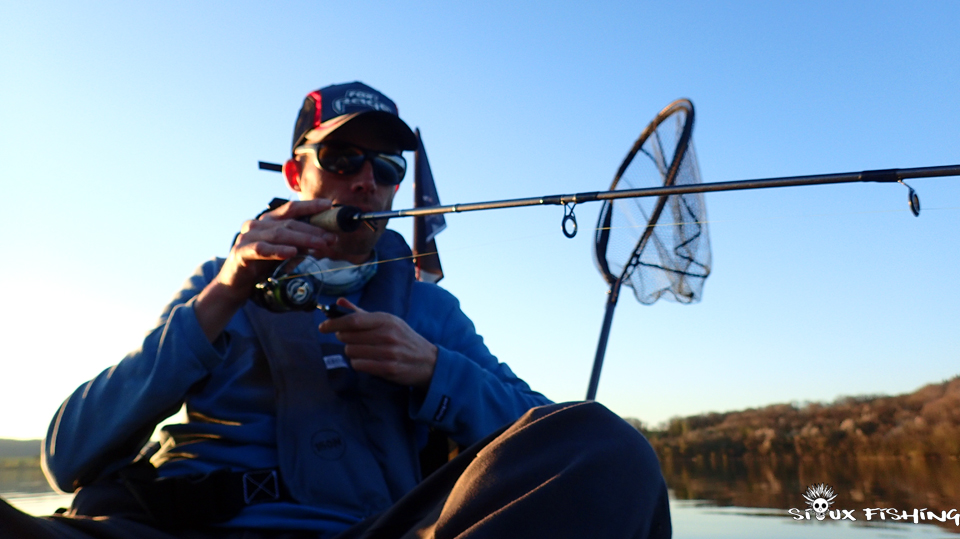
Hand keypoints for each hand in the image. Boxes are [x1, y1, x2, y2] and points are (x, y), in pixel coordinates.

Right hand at [195, 199, 337, 340]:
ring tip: (320, 244)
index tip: (329, 205)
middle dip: (313, 230)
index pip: (291, 209)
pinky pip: (262, 249)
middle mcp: (257, 225)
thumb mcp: (284, 251)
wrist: (236, 283)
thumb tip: (325, 240)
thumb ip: (300, 243)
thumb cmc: (261, 265)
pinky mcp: (241, 252)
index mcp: (268, 221)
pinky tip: (292, 252)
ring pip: (279, 234)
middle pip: (289, 223)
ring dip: (303, 239)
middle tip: (331, 238)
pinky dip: (278, 250)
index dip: (310, 206)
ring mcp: (248, 237)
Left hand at [318, 298, 437, 388]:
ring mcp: (388, 352)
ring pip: (351, 352)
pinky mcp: (388, 369)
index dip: (334, 323)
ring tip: (364, 351)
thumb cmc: (404, 339)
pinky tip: (368, 361)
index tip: (323, 327)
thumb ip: (362, 313)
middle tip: (353, 340)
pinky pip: (359, 365)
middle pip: (349, 337)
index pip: (354, 320)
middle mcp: (387, 334)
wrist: (428, 362)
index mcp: (386, 320)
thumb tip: (339, 302)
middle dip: (345, 339)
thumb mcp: (388, 322)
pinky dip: (359, 364)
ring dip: (352, 353)